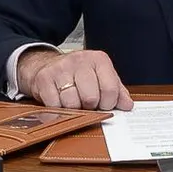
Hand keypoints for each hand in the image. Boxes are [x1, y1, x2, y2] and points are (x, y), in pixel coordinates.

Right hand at [17, 48, 132, 110]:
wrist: (48, 65)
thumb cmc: (79, 75)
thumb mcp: (101, 78)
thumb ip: (117, 92)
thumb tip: (128, 106)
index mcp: (99, 59)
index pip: (110, 89)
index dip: (108, 104)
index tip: (103, 105)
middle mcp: (80, 60)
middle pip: (91, 98)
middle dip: (89, 107)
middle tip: (86, 104)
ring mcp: (61, 68)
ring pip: (72, 103)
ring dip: (73, 109)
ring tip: (72, 102)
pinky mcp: (44, 78)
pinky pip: (54, 106)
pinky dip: (57, 111)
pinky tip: (59, 103)